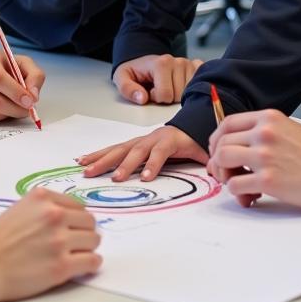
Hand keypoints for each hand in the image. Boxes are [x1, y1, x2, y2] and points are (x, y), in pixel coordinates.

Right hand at [0, 189, 100, 301]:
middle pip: (89, 221)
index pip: (78, 205)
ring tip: (76, 255)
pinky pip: (92, 262)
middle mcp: (54, 214)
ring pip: (94, 240)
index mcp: (43, 197)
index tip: (72, 228)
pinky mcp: (62, 266)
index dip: (76, 219)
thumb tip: (68, 216)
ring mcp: (59, 240)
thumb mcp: (20, 209)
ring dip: (87, 248)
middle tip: (76, 243)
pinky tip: (83, 266)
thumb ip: (44, 208)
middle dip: (84, 232)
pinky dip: (91, 264)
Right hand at [77, 125, 206, 181]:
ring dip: (103, 159)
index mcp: (169, 139)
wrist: (188, 123)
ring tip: (86, 168)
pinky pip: (114, 148)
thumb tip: (216, 171)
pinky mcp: (132, 143)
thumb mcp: (203, 149)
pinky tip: (84, 159)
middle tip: (114, 179)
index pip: (161, 151)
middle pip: (136, 149)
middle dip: (124, 164)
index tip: (146, 178)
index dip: (153, 163)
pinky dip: (98, 153)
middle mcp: (151, 137)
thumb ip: (209, 160)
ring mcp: (140, 139)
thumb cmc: (193, 139)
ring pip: (120, 148)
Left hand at [113, 54, 202, 104]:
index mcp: (161, 63)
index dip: (155, 97)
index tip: (150, 91)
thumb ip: (128, 89)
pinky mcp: (196, 67)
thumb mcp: (122, 78)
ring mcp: (188, 64)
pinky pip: (200, 82)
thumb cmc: (135, 72)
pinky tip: (181, 86)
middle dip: (167, 98)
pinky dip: (191, 88)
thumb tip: (142, 98)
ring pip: (189, 93)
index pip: (165, 95)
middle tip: (159, 89)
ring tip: (168, 87)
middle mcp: (178, 61)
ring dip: (178, 95)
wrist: (144, 61)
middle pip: (178, 95)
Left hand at [207, 109, 300, 210]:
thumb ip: (262, 132)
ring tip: (236, 183)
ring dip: (224, 175)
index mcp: (268, 118)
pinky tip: (249, 196)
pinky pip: (235, 185)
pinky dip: (236, 192)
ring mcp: (264, 156)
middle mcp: (263, 133)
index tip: (218, 151)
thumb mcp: (288, 129)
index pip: (228, 123)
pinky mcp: (268, 180)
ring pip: (223, 161)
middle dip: (217, 160)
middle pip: (222, 143)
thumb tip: (236, 147)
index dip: (217, 138)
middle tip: (224, 172)